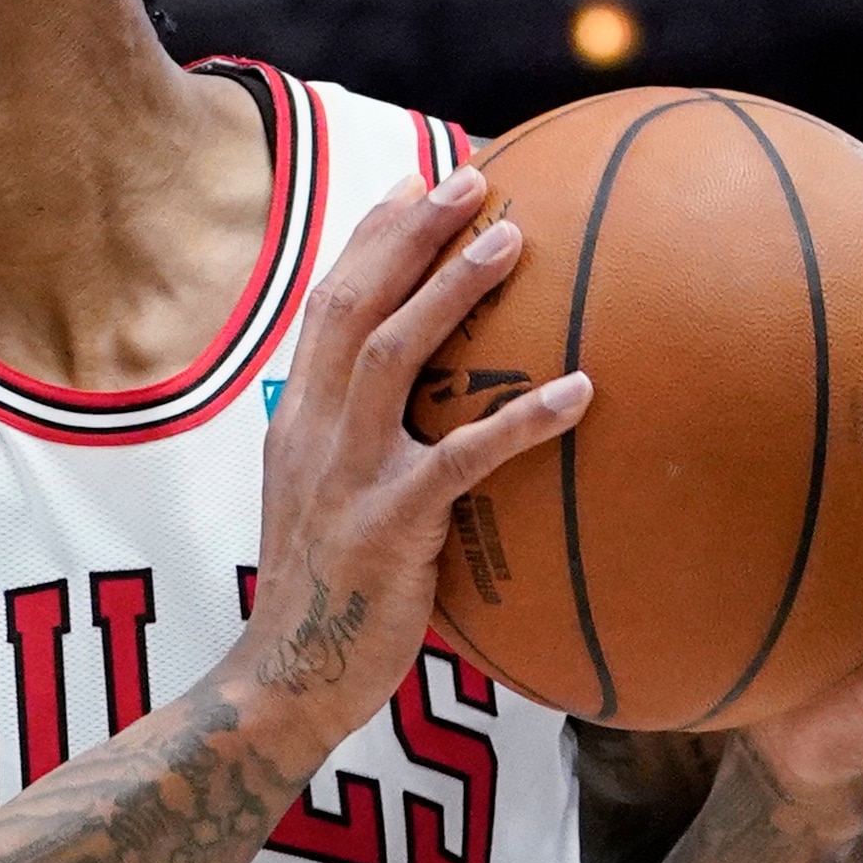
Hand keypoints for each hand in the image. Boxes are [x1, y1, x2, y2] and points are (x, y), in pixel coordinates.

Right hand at [243, 164, 592, 752]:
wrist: (282, 684)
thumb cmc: (326, 601)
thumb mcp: (329, 507)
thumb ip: (368, 453)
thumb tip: (444, 423)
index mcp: (297, 424)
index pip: (326, 307)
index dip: (369, 238)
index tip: (417, 181)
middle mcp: (310, 435)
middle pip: (351, 307)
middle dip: (406, 234)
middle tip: (471, 178)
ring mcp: (343, 478)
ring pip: (390, 358)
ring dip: (450, 292)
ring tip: (514, 241)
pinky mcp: (384, 528)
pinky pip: (458, 462)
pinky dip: (519, 423)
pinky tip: (580, 393)